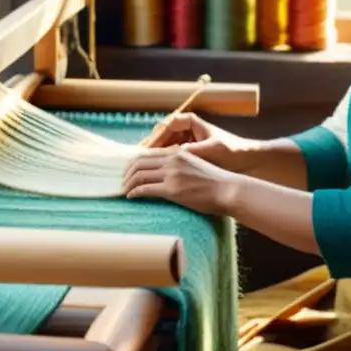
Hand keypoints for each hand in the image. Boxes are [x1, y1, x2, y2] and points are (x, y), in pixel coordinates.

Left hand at [122, 146, 239, 215]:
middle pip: (139, 162)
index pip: (147, 153)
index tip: (129, 172)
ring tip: (125, 191)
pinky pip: (145, 189)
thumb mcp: (195, 166)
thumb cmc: (214, 182)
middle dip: (127, 173)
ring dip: (128, 184)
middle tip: (123, 182)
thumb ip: (179, 166)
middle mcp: (172, 160)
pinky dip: (134, 192)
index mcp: (177, 153)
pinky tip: (131, 197)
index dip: (134, 162)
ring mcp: (172, 174)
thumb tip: (166, 173)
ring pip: (139, 175)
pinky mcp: (172, 189)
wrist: (228, 190)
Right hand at [139, 112, 256, 172]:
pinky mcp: (189, 151)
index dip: (154, 137)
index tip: (147, 150)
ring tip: (144, 168)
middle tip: (140, 161)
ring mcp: (187, 139)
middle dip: (151, 148)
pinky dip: (164, 161)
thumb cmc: (231, 151)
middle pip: (162, 135)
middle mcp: (187, 128)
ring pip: (165, 145)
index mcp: (191, 121)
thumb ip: (190, 151)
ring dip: (156, 155)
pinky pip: (171, 153)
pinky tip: (158, 171)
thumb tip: (172, 155)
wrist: (247, 160)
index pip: (166, 126)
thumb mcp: (209, 150)